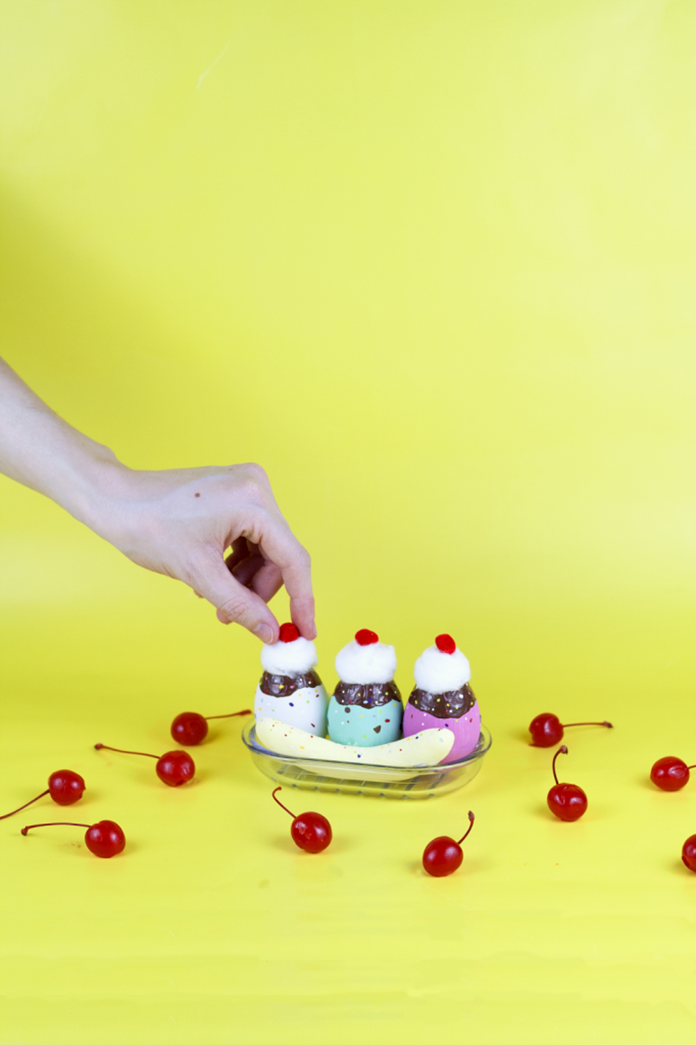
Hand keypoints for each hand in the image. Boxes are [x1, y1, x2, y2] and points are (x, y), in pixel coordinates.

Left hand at [98, 461, 314, 643]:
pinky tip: (213, 577)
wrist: (115, 499)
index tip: (305, 630)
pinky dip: (236, 562)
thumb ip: (240, 605)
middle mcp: (256, 488)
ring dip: (245, 579)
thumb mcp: (198, 574)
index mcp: (253, 502)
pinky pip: (250, 537)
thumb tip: (270, 631)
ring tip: (215, 600)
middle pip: (279, 556)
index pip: (293, 559)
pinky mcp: (234, 493)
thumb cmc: (148, 526)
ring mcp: (246, 487)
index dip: (301, 600)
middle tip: (236, 618)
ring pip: (264, 550)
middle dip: (259, 591)